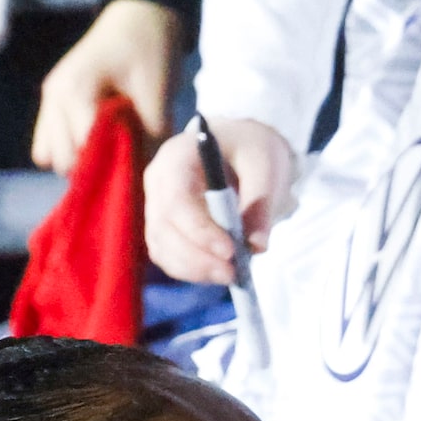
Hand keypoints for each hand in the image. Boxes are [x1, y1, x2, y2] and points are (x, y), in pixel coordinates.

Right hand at [32, 0, 182, 172]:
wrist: (139, 17)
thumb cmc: (150, 50)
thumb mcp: (158, 94)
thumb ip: (151, 137)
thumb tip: (145, 175)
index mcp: (76, 90)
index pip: (84, 149)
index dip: (112, 162)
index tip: (136, 162)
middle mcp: (54, 97)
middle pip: (62, 159)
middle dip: (94, 165)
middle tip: (125, 155)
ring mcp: (49, 100)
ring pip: (49, 156)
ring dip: (78, 160)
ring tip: (110, 148)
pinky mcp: (52, 104)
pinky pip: (47, 143)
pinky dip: (68, 150)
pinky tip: (96, 142)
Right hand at [143, 115, 294, 283]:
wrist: (239, 144)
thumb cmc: (250, 148)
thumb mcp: (265, 166)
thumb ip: (261, 204)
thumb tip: (256, 246)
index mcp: (177, 156)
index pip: (176, 199)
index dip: (199, 230)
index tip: (230, 251)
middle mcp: (158, 181)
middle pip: (164, 227)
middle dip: (197, 257)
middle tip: (232, 273)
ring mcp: (155, 204)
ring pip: (161, 245)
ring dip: (192, 268)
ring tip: (229, 276)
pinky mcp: (162, 224)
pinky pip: (166, 253)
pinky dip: (189, 269)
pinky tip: (215, 272)